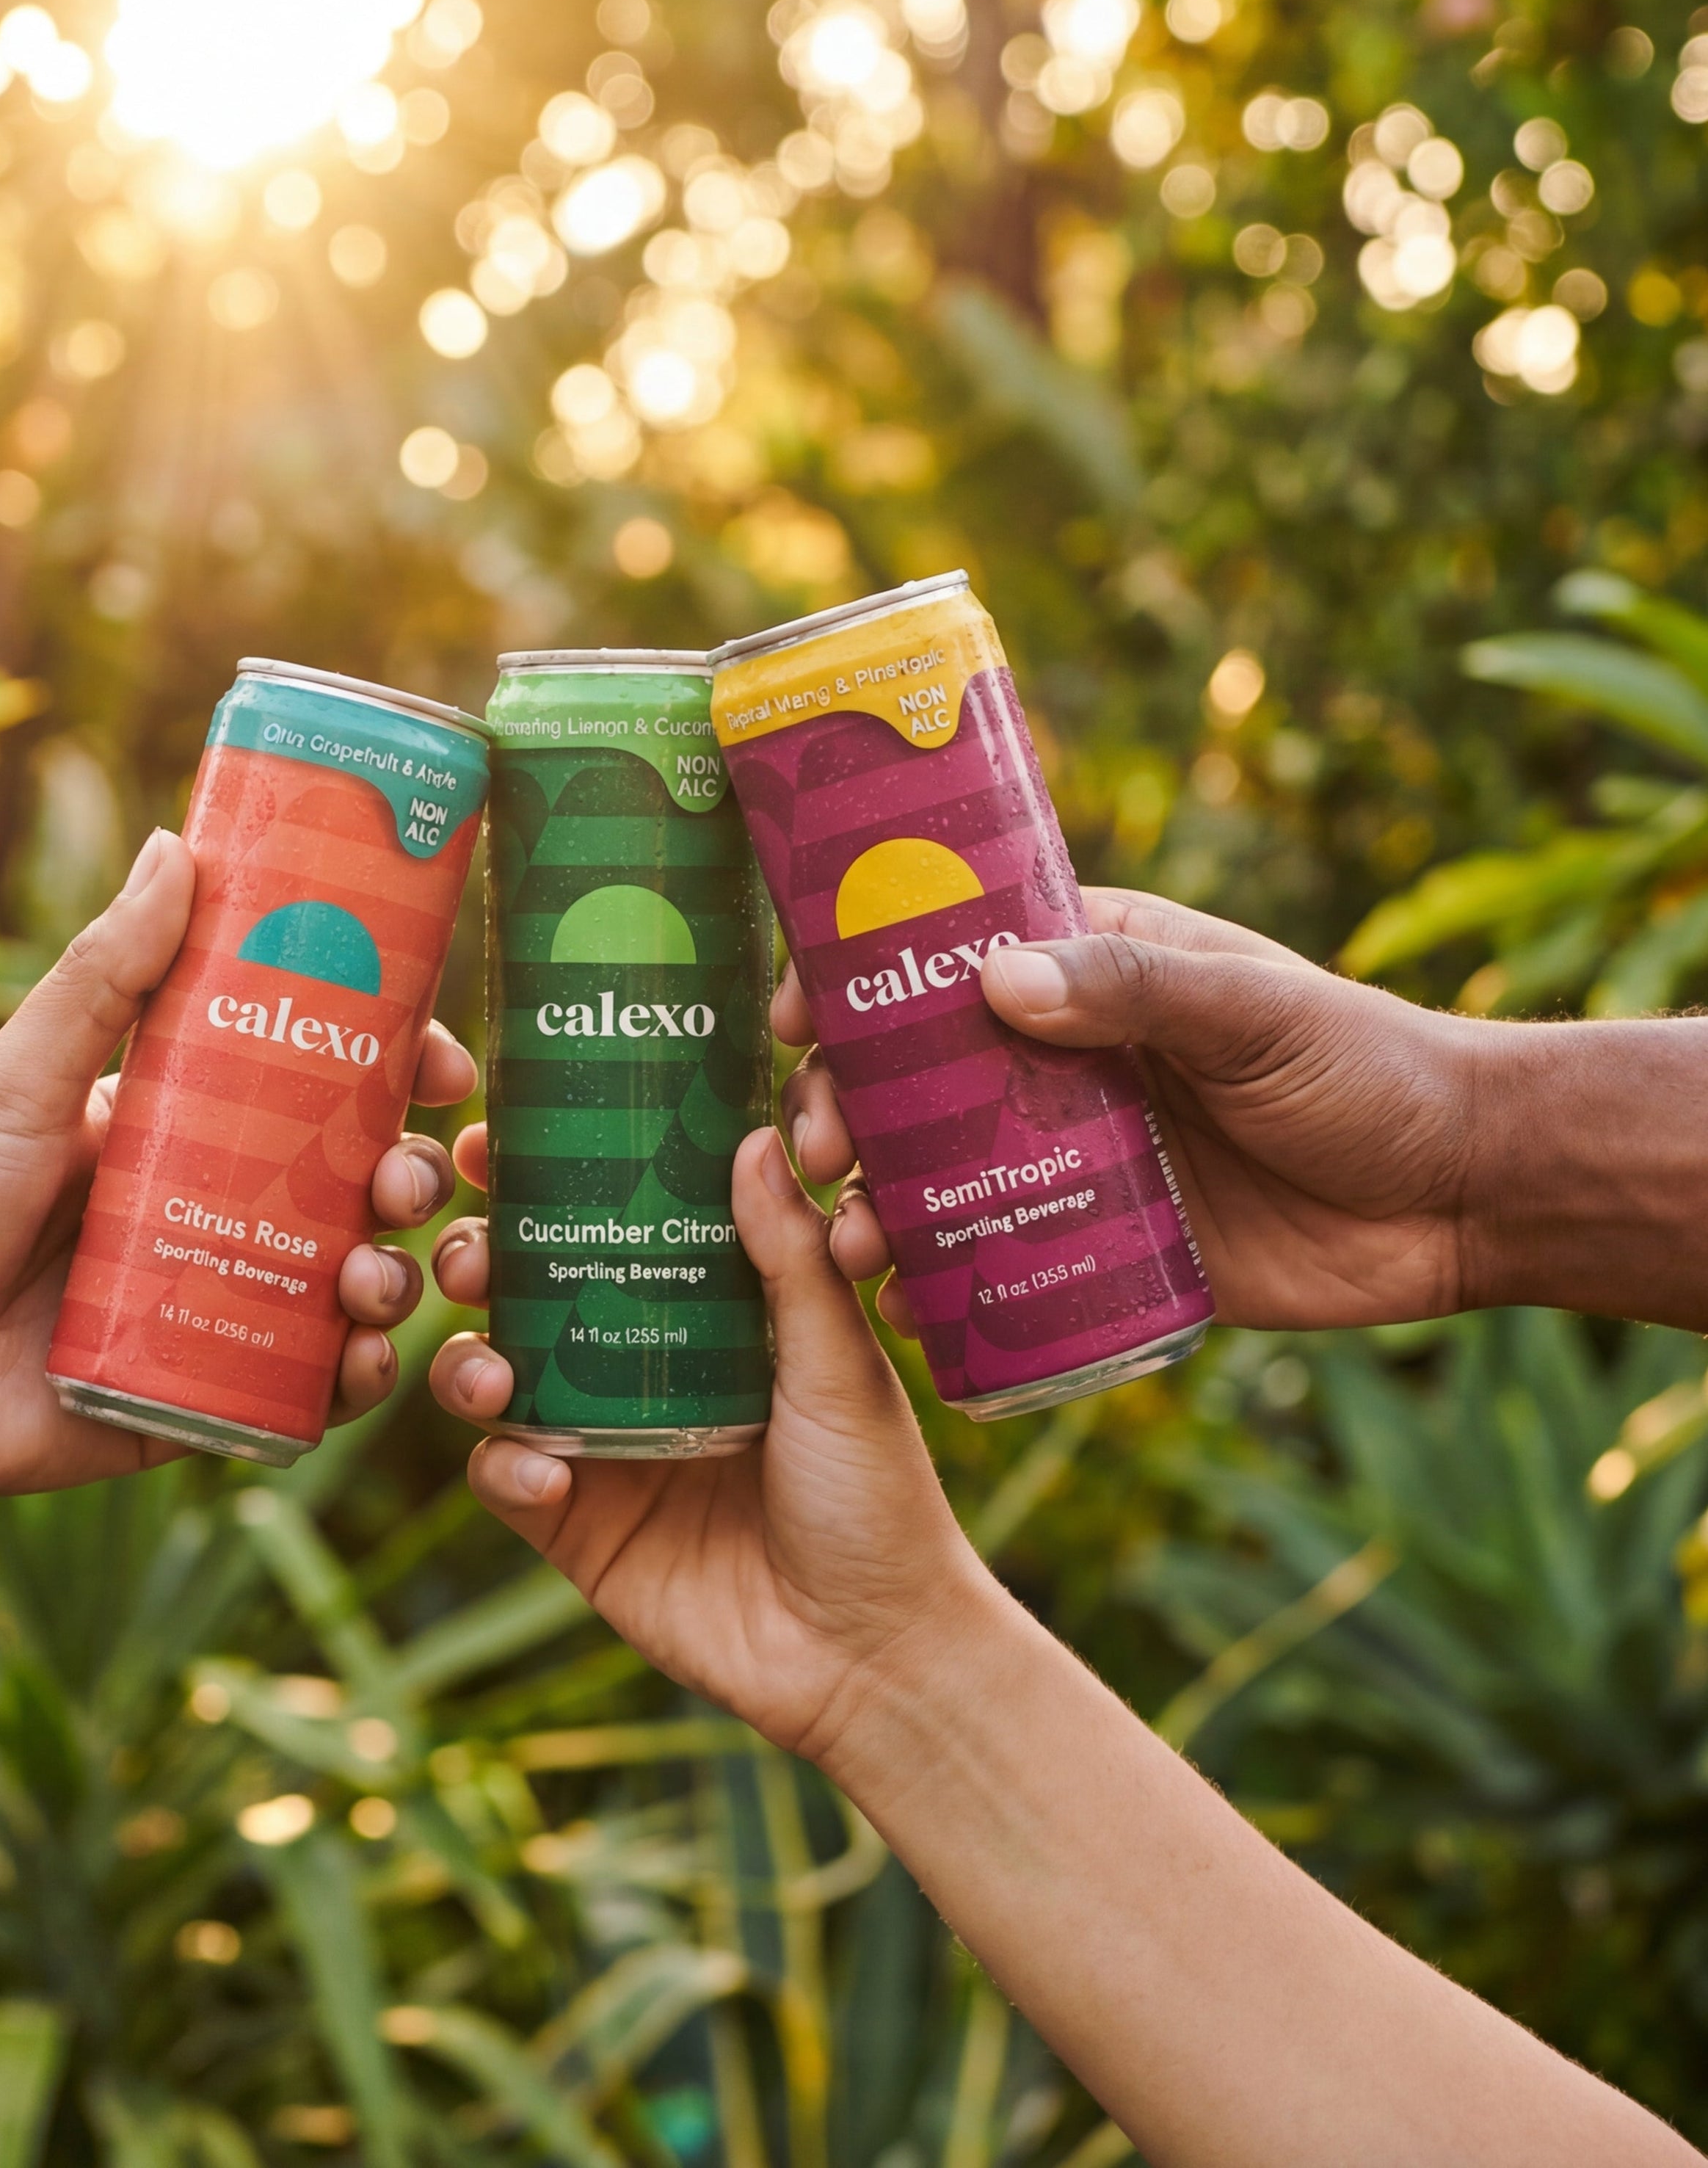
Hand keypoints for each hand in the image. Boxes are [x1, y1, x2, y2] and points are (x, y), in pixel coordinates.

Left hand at [0, 829, 471, 1499]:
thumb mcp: (23, 1077)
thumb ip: (103, 974)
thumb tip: (178, 843)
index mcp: (191, 1130)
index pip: (324, 1091)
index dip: (397, 1074)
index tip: (442, 1063)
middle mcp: (218, 1216)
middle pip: (357, 1190)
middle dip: (409, 1177)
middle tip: (408, 1175)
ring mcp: (218, 1312)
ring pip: (349, 1290)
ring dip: (392, 1278)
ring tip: (369, 1277)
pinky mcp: (204, 1404)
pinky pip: (305, 1395)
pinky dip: (351, 1381)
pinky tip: (357, 1361)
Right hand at [428, 1127, 984, 1761]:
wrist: (872, 1656)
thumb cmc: (879, 1499)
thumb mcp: (841, 1367)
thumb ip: (792, 1260)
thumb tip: (749, 1137)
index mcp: (702, 1311)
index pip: (608, 1220)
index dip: (545, 1174)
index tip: (496, 1130)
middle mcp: (638, 1366)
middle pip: (528, 1287)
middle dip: (480, 1256)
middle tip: (469, 1246)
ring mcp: (601, 1445)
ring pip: (496, 1374)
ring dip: (468, 1357)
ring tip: (488, 1366)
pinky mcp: (576, 1527)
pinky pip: (506, 1478)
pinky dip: (505, 1464)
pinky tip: (544, 1467)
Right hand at [776, 887, 1482, 1332]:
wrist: (1459, 1199)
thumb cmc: (1366, 1068)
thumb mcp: (1252, 1013)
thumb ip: (1133, 992)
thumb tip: (990, 979)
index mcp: (1090, 969)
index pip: (943, 952)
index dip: (855, 974)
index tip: (792, 1011)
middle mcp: (1062, 1056)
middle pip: (916, 1070)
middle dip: (848, 1104)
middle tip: (821, 1148)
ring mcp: (1072, 1151)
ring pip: (939, 1166)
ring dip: (875, 1197)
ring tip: (848, 1239)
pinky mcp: (1098, 1240)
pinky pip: (994, 1253)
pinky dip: (937, 1274)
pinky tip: (897, 1300)